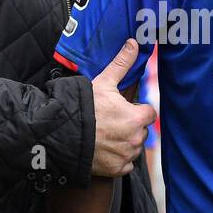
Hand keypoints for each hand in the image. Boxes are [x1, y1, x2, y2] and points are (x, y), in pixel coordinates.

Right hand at [91, 39, 156, 176]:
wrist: (62, 136)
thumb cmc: (83, 108)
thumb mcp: (103, 83)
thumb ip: (121, 64)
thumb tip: (134, 43)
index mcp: (137, 118)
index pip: (150, 113)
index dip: (138, 110)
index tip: (125, 109)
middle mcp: (136, 139)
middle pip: (141, 131)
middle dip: (130, 127)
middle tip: (111, 122)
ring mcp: (127, 156)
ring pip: (133, 148)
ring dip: (124, 143)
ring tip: (104, 136)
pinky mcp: (117, 170)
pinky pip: (124, 165)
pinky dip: (117, 160)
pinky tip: (103, 150)